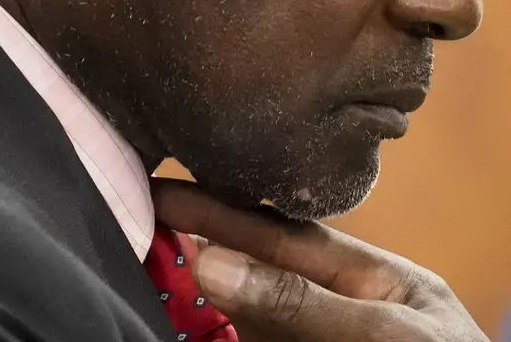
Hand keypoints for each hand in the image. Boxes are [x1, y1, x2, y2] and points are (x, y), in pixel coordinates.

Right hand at [151, 180, 488, 341]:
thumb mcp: (385, 331)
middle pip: (244, 260)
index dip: (216, 209)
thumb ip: (303, 299)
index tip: (162, 192)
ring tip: (139, 258)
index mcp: (356, 268)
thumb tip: (212, 262)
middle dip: (192, 236)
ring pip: (231, 300)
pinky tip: (170, 310)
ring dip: (186, 283)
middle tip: (134, 213)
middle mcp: (319, 294)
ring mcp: (297, 329)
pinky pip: (229, 335)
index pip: (274, 231)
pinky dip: (198, 324)